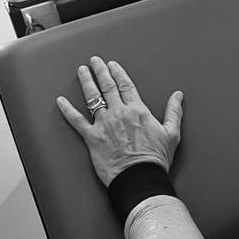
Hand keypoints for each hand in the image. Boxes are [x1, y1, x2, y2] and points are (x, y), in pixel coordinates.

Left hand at [56, 56, 182, 185]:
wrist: (139, 177)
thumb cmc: (155, 158)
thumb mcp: (172, 134)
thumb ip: (174, 112)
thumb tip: (178, 96)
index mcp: (138, 111)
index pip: (126, 86)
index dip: (118, 73)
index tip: (113, 65)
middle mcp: (119, 113)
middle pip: (107, 86)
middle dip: (100, 71)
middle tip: (95, 61)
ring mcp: (103, 124)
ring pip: (92, 97)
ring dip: (86, 82)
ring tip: (82, 71)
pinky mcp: (92, 138)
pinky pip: (76, 121)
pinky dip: (67, 110)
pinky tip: (61, 101)